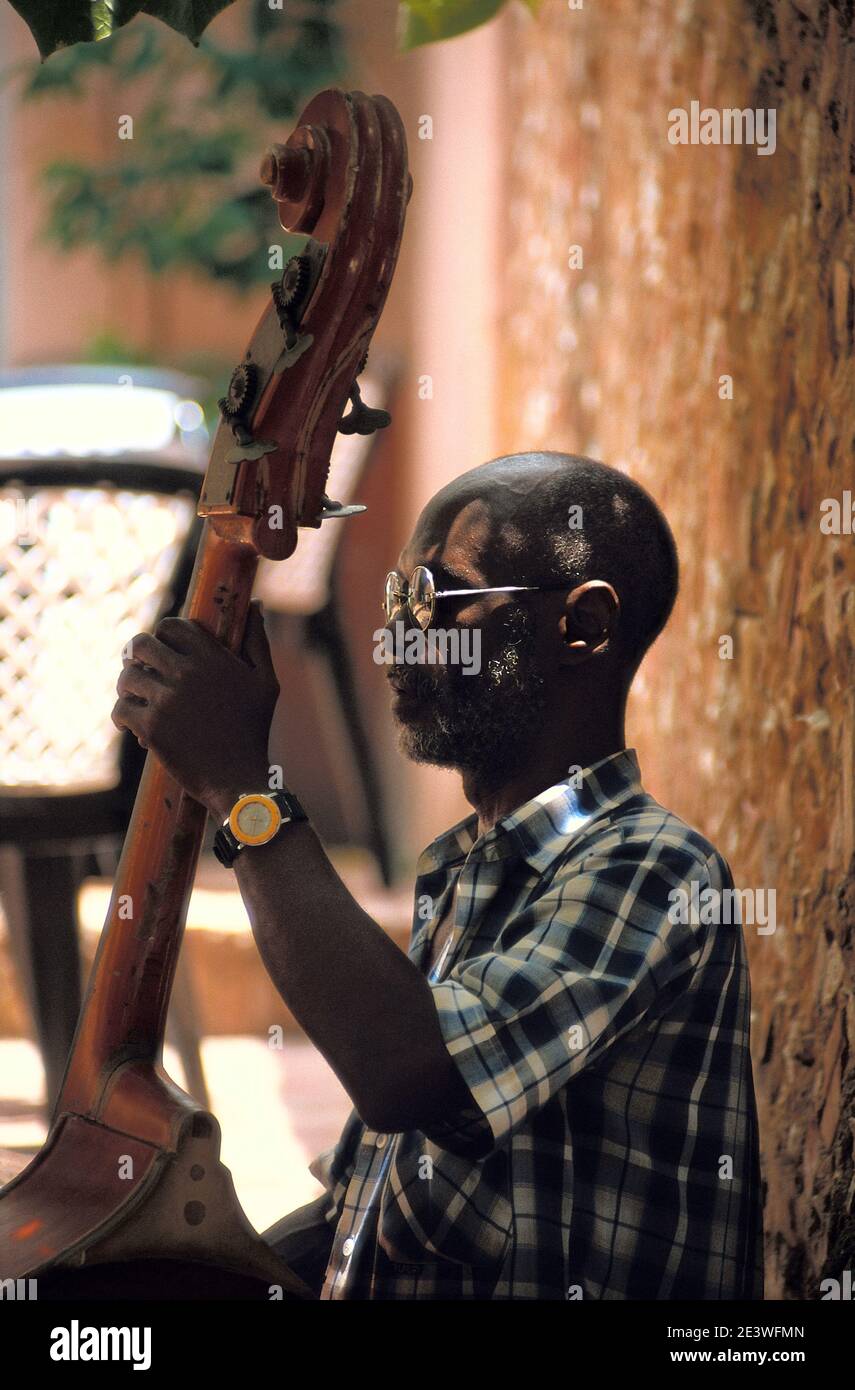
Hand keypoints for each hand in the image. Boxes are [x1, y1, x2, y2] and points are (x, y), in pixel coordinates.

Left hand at [112, 600, 279, 814]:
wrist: (240, 781)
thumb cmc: (254, 731)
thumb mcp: (266, 682)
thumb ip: (258, 640)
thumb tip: (255, 604)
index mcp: (214, 658)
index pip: (172, 627)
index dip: (163, 635)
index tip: (163, 652)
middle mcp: (188, 673)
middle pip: (141, 644)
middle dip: (136, 655)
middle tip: (140, 669)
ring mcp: (168, 700)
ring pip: (126, 677)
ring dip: (128, 687)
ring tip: (136, 698)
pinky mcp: (151, 727)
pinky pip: (120, 708)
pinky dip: (123, 716)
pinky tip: (132, 723)